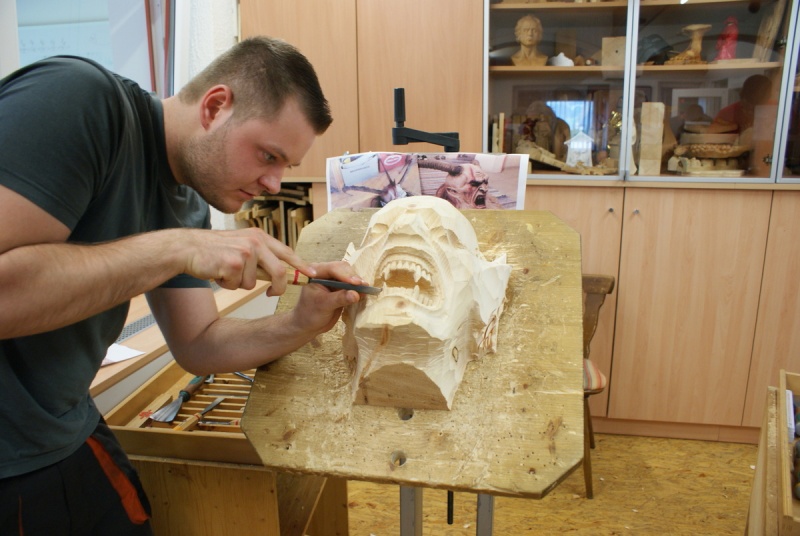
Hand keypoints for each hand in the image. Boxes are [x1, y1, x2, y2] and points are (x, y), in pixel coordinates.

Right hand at [180, 228, 314, 290]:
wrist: (187, 248)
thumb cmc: (214, 251)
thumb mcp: (242, 246)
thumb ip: (260, 256)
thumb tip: (279, 275)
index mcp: (259, 236)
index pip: (286, 252)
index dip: (300, 265)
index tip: (313, 274)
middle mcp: (255, 241)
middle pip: (278, 272)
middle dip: (277, 288)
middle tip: (271, 294)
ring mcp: (245, 251)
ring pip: (253, 283)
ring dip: (239, 284)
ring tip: (226, 272)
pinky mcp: (234, 263)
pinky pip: (238, 285)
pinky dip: (228, 284)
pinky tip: (218, 273)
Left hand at [290, 261, 363, 334]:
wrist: (308, 325)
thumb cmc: (310, 314)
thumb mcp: (323, 305)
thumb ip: (339, 299)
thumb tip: (355, 294)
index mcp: (315, 273)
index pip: (332, 268)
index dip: (345, 274)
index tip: (356, 283)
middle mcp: (325, 273)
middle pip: (343, 269)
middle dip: (353, 277)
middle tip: (363, 285)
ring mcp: (334, 280)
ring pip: (349, 276)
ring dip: (358, 282)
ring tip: (366, 289)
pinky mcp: (341, 288)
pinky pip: (352, 285)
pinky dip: (358, 288)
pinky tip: (364, 293)